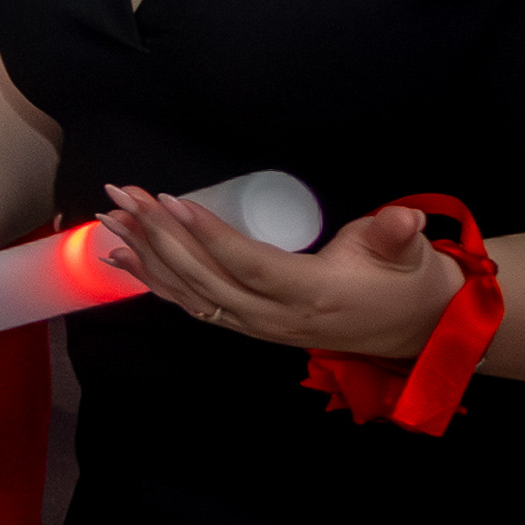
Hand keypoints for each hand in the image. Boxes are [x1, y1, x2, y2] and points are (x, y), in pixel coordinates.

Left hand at [101, 182, 461, 358]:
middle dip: (159, 235)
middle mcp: (276, 318)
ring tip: (110, 217)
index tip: (170, 200)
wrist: (414, 329)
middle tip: (124, 195)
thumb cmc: (405, 282)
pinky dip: (153, 281)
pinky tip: (119, 257)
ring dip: (146, 255)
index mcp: (312, 295)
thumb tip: (405, 219)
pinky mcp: (247, 326)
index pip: (249, 264)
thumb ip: (397, 235)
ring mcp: (258, 326)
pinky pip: (192, 306)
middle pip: (206, 278)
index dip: (208, 234)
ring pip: (190, 294)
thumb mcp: (407, 255)